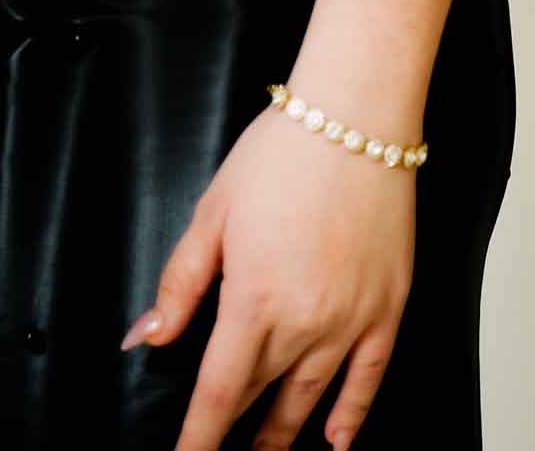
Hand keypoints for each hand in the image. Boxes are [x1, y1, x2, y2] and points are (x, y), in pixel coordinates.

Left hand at [120, 105, 414, 448]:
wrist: (353, 117)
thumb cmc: (279, 155)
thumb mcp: (212, 211)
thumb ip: (180, 283)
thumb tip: (146, 336)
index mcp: (254, 300)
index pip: (219, 393)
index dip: (199, 437)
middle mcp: (305, 323)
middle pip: (261, 395)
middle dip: (237, 429)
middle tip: (220, 448)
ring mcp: (351, 320)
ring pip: (311, 397)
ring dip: (285, 431)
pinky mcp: (388, 307)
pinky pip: (370, 377)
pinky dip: (353, 414)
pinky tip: (338, 440)